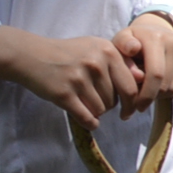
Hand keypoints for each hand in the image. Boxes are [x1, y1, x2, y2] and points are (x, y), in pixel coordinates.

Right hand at [0, 24, 140, 124]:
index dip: (133, 101)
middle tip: (107, 109)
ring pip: (101, 109)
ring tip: (86, 103)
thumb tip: (142, 79)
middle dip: (114, 108)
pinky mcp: (63, 94)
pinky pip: (86, 117)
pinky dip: (90, 123)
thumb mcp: (95, 48)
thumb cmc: (68, 54)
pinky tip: (88, 121)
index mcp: (108, 51)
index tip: (129, 109)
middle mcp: (95, 63)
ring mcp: (79, 78)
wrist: (30, 55)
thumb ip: (119, 61)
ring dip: (97, 112)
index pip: (131, 85)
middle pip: (117, 99)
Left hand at [114, 12, 172, 109]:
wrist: (155, 31)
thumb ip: (122, 55)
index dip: (146, 96)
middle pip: (167, 84)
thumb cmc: (133, 44)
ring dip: (165, 96)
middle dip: (154, 97)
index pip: (156, 75)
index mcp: (156, 38)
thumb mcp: (119, 46)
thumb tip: (136, 64)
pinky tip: (168, 87)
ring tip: (154, 90)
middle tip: (144, 97)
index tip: (136, 106)